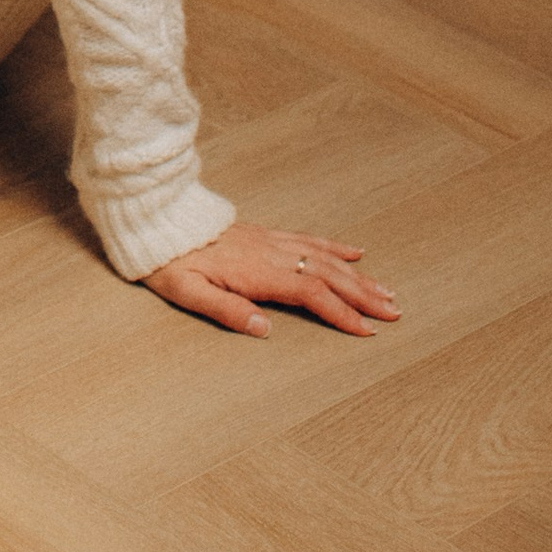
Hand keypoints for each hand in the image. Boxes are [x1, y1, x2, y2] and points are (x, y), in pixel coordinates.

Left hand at [144, 222, 399, 337]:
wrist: (157, 221)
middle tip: (394, 312)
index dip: (340, 312)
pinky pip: (308, 239)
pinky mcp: (265, 234)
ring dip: (357, 275)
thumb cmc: (168, 262)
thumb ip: (226, 310)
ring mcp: (270, 241)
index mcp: (257, 271)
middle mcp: (270, 253)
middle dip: (363, 294)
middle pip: (327, 274)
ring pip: (323, 257)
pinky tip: (354, 252)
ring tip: (386, 291)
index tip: (367, 331)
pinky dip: (334, 247)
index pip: (310, 293)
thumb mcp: (187, 292)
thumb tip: (264, 330)